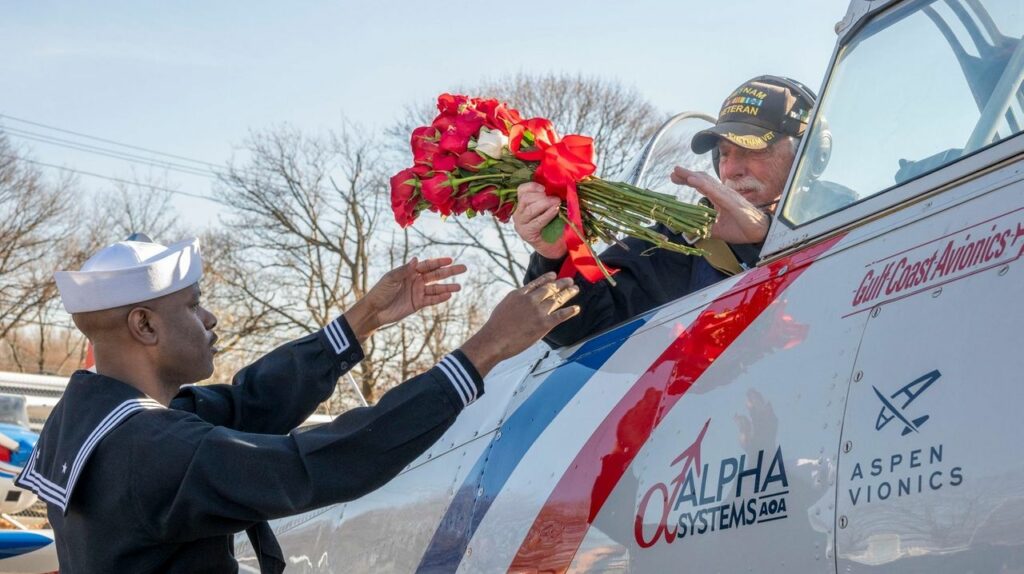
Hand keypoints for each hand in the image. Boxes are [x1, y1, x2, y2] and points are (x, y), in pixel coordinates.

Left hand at [347, 257, 465, 339]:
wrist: (375, 310)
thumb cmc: (380, 292)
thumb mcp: (391, 279)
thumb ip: (404, 270)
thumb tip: (416, 259)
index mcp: (409, 271)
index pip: (428, 265)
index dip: (439, 262)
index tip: (450, 260)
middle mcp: (416, 280)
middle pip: (436, 275)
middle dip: (450, 272)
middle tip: (464, 268)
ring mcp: (418, 292)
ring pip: (437, 288)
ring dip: (448, 287)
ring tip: (459, 286)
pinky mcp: (418, 303)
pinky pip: (432, 300)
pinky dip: (440, 298)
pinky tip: (449, 295)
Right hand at [460, 272, 579, 375]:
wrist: (494, 340)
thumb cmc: (496, 326)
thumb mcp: (504, 306)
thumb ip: (517, 300)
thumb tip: (523, 298)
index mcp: (520, 294)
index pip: (537, 283)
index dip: (547, 278)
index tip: (554, 275)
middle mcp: (531, 299)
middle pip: (550, 289)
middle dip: (561, 284)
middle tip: (570, 281)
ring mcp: (538, 311)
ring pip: (557, 299)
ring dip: (568, 293)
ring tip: (575, 289)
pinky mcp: (544, 324)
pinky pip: (561, 315)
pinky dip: (570, 311)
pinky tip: (576, 308)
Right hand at [513, 183, 566, 259]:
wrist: (554, 247)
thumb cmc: (552, 225)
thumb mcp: (548, 209)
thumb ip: (546, 199)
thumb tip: (553, 188)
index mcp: (521, 205)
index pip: (521, 190)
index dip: (532, 186)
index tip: (545, 188)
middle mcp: (518, 214)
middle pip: (525, 198)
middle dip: (541, 196)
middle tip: (555, 199)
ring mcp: (520, 224)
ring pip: (529, 208)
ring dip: (545, 204)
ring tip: (557, 203)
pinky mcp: (526, 233)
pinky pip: (537, 221)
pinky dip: (548, 214)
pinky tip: (555, 210)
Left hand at [671, 166, 770, 243]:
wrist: (759, 232)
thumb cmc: (740, 228)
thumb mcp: (716, 229)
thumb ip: (703, 227)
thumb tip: (689, 230)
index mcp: (718, 197)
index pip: (701, 184)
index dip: (688, 179)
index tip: (674, 177)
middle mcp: (722, 193)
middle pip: (702, 179)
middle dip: (686, 175)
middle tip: (673, 172)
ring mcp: (726, 195)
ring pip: (706, 182)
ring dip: (691, 176)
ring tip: (678, 171)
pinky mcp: (731, 200)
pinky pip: (714, 190)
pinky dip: (702, 184)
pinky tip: (692, 180)